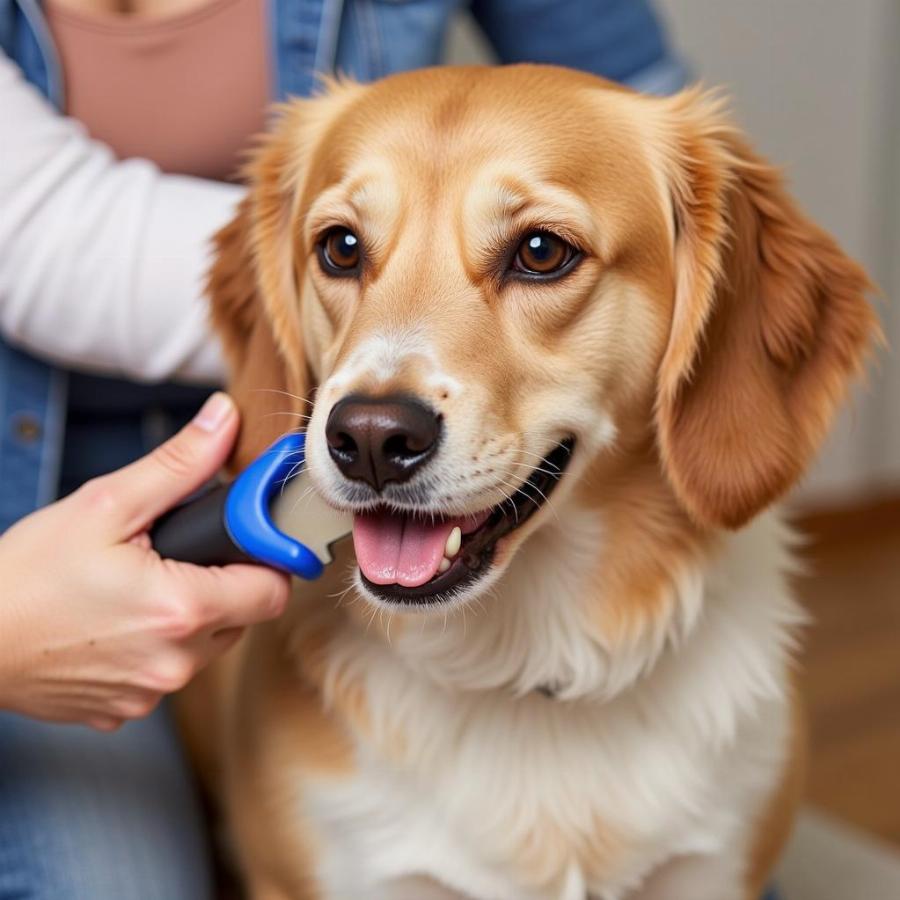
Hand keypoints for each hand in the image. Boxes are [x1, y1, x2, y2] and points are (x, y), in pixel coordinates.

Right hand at [0, 392, 288, 730]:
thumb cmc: (25, 574)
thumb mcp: (106, 504)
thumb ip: (179, 464)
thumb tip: (225, 419)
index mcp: (183, 611)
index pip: (274, 590)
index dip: (267, 559)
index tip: (247, 539)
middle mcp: (176, 663)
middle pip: (244, 616)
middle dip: (226, 581)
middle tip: (182, 554)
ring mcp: (150, 694)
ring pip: (208, 646)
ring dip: (193, 615)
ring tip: (145, 585)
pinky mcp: (124, 710)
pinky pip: (167, 673)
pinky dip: (157, 646)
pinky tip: (119, 622)